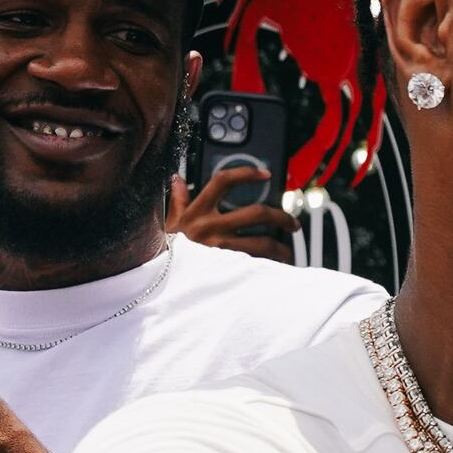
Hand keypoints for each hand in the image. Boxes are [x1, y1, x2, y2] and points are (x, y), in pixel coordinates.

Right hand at [171, 161, 293, 260]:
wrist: (160, 279)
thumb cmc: (168, 250)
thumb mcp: (170, 223)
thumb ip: (178, 201)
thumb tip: (177, 179)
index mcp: (197, 211)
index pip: (223, 182)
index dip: (246, 173)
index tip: (265, 175)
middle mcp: (210, 226)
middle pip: (256, 213)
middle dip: (280, 217)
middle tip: (292, 224)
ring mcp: (220, 248)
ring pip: (262, 242)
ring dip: (281, 248)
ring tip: (287, 252)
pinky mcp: (226, 268)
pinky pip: (256, 265)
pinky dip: (270, 267)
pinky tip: (276, 269)